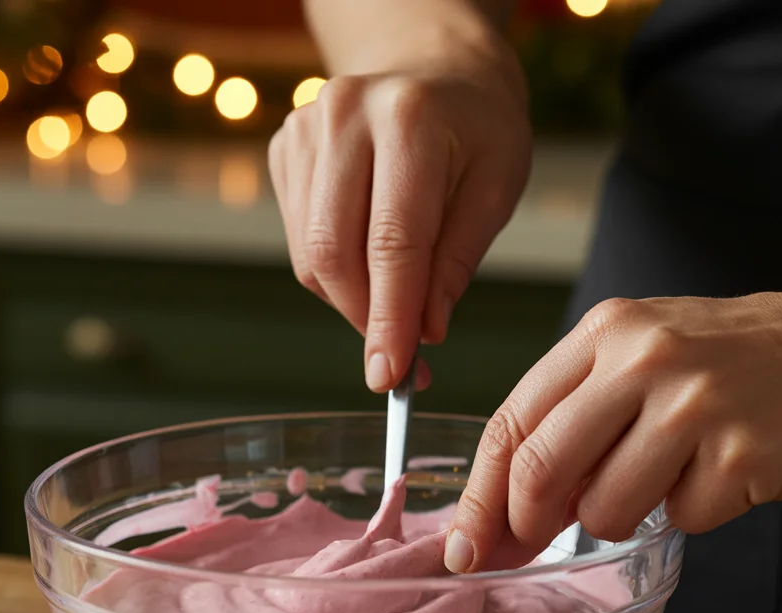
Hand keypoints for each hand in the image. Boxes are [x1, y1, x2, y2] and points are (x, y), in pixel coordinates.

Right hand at [268, 52, 530, 390]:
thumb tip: (421, 332)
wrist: (435, 67)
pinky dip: (336, 272)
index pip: (392, 242)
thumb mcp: (497, 187)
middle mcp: (344, 115)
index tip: (390, 375)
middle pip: (334, 253)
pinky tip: (371, 260)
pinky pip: (300, 241)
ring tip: (397, 301)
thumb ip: (456, 261)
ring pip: (311, 256)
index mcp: (409, 119)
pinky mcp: (285, 149)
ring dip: (351, 300)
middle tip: (400, 360)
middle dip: (365, 319)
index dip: (389, 318)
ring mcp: (304, 129)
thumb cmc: (477, 129)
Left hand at [444, 286, 781, 572]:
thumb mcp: (642, 358)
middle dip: (524, 525)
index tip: (461, 546)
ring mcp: (693, 406)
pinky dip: (692, 513)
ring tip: (668, 475)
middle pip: (538, 470)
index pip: (511, 422)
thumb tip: (505, 515)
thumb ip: (574, 419)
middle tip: (531, 546)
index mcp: (606, 332)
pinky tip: (723, 473)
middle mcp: (643, 360)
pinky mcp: (740, 456)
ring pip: (603, 510)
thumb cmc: (733, 363)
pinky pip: (680, 521)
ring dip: (622, 516)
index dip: (477, 495)